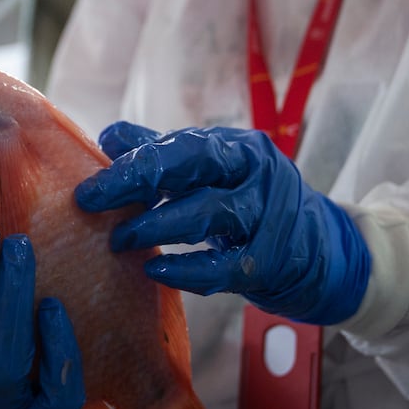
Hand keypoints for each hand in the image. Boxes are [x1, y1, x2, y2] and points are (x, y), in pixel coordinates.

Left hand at [77, 122, 371, 324]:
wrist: (318, 251)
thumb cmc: (251, 205)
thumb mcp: (212, 173)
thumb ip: (162, 153)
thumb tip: (108, 137)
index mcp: (238, 148)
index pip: (182, 146)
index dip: (135, 162)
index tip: (91, 183)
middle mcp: (258, 174)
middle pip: (194, 169)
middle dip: (137, 183)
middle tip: (92, 205)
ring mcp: (268, 216)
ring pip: (209, 215)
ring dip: (157, 226)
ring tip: (119, 240)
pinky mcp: (270, 261)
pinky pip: (224, 266)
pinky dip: (186, 269)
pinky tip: (155, 271)